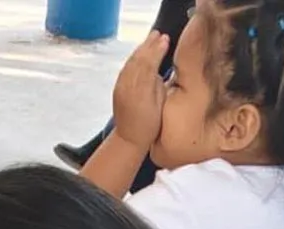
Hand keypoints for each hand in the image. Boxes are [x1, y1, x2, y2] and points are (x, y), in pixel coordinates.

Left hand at [110, 31, 170, 153]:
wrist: (129, 138)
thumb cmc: (151, 124)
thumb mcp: (161, 105)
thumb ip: (158, 85)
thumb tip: (156, 70)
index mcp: (142, 92)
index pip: (149, 64)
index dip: (157, 50)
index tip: (166, 39)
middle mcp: (128, 87)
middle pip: (138, 60)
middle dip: (149, 45)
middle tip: (159, 34)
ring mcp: (120, 87)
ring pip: (131, 62)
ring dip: (141, 48)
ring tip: (151, 38)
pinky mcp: (117, 87)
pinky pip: (126, 67)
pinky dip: (134, 57)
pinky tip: (140, 52)